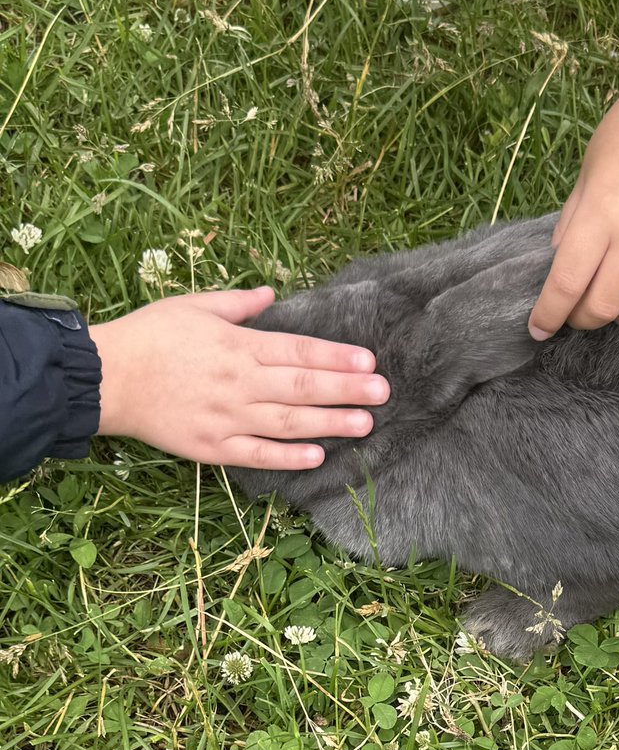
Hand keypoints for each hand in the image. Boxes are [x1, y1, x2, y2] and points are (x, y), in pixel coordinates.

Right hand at [90, 287, 389, 469]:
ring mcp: (226, 417)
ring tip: (365, 423)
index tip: (368, 361)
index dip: (336, 357)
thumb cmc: (149, 335)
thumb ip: (238, 303)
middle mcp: (238, 382)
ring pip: (287, 421)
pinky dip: (287, 456)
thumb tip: (272, 293)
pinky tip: (317, 455)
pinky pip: (255, 454)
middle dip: (347, 390)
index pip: (298, 351)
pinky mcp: (211, 447)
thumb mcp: (193, 305)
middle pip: (302, 387)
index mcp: (237, 345)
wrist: (104, 378)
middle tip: (383, 392)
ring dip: (329, 423)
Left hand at [528, 74, 618, 337]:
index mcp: (601, 215)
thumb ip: (574, 219)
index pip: (566, 286)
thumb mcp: (590, 168)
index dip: (548, 315)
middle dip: (582, 318)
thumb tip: (559, 264)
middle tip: (577, 311)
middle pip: (603, 308)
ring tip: (616, 298)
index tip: (538, 328)